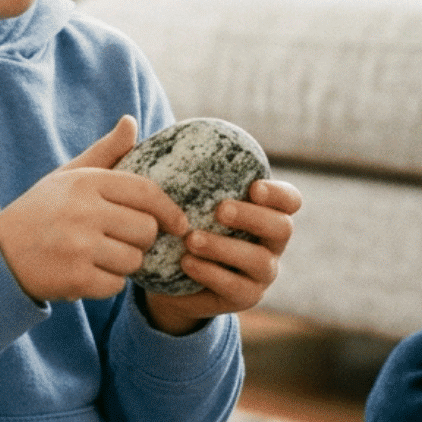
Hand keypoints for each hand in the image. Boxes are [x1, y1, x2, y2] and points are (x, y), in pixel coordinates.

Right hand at [0, 116, 189, 303]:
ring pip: (134, 260)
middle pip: (146, 230)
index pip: (147, 193)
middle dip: (141, 239)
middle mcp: (84, 211)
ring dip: (123, 263)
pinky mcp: (76, 278)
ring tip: (99, 255)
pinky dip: (107, 283)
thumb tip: (131, 122)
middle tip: (120, 239)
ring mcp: (79, 246)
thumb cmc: (42, 211)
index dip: (170, 210)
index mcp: (87, 182)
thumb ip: (105, 152)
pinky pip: (116, 285)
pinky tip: (87, 272)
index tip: (178, 223)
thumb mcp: (69, 176)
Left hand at [139, 178, 302, 334]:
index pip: (290, 200)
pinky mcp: (245, 297)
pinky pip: (236, 287)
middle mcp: (270, 242)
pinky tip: (185, 262)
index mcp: (264, 212)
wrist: (167, 275)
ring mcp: (261, 273)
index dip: (278, 194)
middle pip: (282, 228)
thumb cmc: (177, 223)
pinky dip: (211, 273)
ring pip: (259, 260)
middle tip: (220, 210)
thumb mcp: (172, 196)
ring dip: (226, 248)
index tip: (252, 187)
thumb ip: (162, 164)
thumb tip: (131, 124)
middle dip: (253, 217)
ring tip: (191, 239)